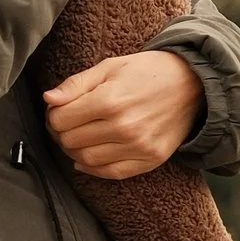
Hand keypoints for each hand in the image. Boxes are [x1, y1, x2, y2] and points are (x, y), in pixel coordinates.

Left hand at [43, 48, 201, 177]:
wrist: (192, 83)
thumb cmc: (147, 71)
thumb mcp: (109, 67)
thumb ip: (76, 84)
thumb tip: (48, 99)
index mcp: (110, 100)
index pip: (60, 120)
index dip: (53, 115)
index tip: (59, 110)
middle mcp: (123, 127)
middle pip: (70, 141)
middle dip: (61, 132)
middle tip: (67, 123)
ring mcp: (138, 146)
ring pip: (85, 160)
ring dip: (75, 150)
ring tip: (80, 136)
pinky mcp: (150, 159)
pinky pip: (111, 173)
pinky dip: (93, 168)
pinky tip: (89, 156)